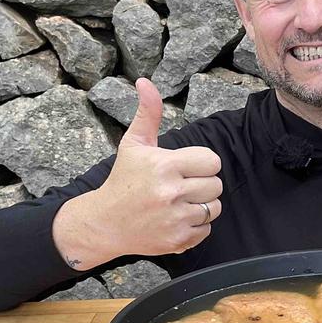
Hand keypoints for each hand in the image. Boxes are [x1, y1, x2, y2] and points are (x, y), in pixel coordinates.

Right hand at [52, 78, 221, 268]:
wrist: (105, 223)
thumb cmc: (123, 180)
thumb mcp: (134, 144)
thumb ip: (148, 113)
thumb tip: (146, 82)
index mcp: (164, 166)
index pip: (211, 161)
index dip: (202, 163)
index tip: (186, 167)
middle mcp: (172, 193)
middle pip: (216, 185)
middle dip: (202, 183)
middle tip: (182, 185)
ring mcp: (176, 219)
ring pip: (215, 207)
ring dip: (202, 204)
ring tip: (180, 201)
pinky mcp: (178, 240)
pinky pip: (207, 229)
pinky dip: (196, 225)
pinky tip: (176, 218)